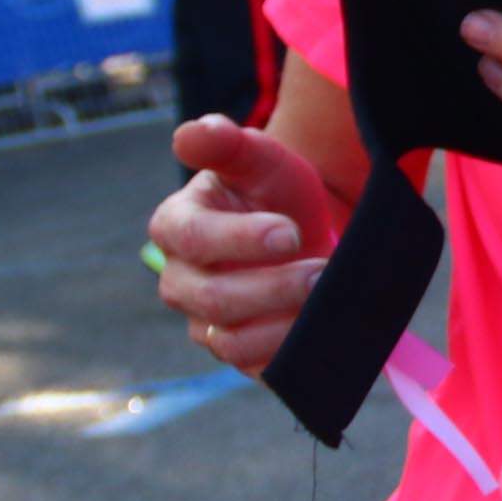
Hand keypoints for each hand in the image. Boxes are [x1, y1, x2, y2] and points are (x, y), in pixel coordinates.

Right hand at [153, 117, 344, 372]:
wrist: (305, 225)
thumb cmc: (273, 189)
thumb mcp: (258, 157)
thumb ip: (225, 142)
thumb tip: (194, 132)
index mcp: (175, 226)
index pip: (193, 239)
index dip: (241, 239)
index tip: (290, 231)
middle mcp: (182, 281)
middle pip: (213, 299)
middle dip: (273, 287)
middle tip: (321, 272)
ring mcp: (207, 322)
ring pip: (231, 342)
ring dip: (285, 324)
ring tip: (326, 299)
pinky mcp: (241, 351)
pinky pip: (257, 369)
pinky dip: (292, 355)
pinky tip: (324, 330)